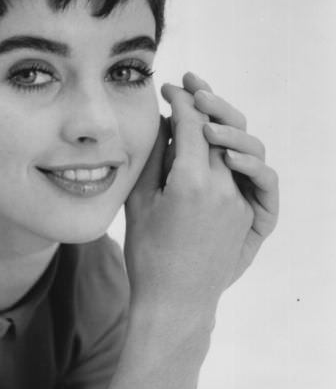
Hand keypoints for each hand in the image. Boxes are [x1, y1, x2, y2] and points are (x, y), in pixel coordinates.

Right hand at [124, 73, 277, 310]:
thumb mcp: (139, 204)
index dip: (179, 101)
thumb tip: (164, 125)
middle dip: (203, 102)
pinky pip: (249, 173)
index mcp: (191, 184)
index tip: (167, 88)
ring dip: (222, 126)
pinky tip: (220, 149)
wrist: (176, 301)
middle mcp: (223, 188)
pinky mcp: (249, 215)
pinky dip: (235, 155)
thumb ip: (153, 160)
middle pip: (219, 129)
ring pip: (239, 147)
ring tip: (203, 116)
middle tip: (187, 87)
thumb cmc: (148, 257)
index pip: (191, 124)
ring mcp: (241, 202)